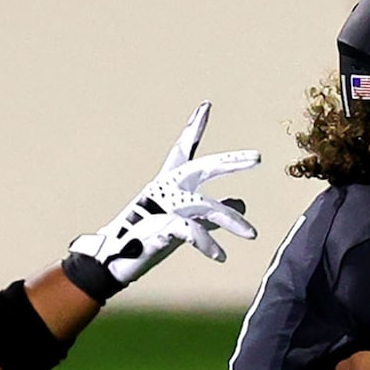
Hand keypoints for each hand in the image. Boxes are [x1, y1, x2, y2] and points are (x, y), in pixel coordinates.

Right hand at [66, 102, 257, 297]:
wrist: (113, 262)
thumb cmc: (145, 242)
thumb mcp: (184, 223)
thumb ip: (212, 212)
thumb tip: (243, 201)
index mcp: (165, 186)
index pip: (181, 152)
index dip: (193, 129)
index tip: (205, 107)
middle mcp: (164, 190)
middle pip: (201, 168)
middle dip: (229, 162)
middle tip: (256, 158)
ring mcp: (162, 207)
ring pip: (205, 206)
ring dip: (231, 220)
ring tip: (251, 234)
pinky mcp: (161, 227)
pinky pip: (192, 232)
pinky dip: (208, 244)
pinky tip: (220, 256)